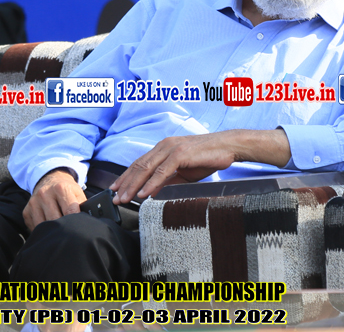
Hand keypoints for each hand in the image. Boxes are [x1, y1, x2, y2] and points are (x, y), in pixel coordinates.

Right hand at [23, 169, 86, 230]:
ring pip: (43, 226)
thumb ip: (83, 205)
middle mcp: (45, 194)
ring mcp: (34, 203)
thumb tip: (87, 221)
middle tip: (69, 233)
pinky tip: (48, 228)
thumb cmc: (66, 189)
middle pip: (55, 220)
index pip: (70, 211)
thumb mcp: (77, 192)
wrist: (50, 180)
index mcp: (60, 188)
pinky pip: (34, 228)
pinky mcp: (26, 211)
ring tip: (59, 232)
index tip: (78, 228)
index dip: (75, 222)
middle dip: (63, 229)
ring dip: (51, 232)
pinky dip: (42, 231)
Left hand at [111, 129, 290, 203]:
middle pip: (138, 166)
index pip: (139, 163)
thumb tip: (153, 191)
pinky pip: (162, 171)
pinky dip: (151, 183)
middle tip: (115, 198)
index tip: (115, 189)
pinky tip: (144, 193)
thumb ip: (168, 179)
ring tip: (125, 198)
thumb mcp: (184, 171)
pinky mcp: (181, 154)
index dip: (125, 177)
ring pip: (147, 168)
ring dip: (134, 185)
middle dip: (125, 183)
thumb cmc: (208, 157)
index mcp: (163, 148)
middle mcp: (164, 145)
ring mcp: (172, 148)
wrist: (228, 146)